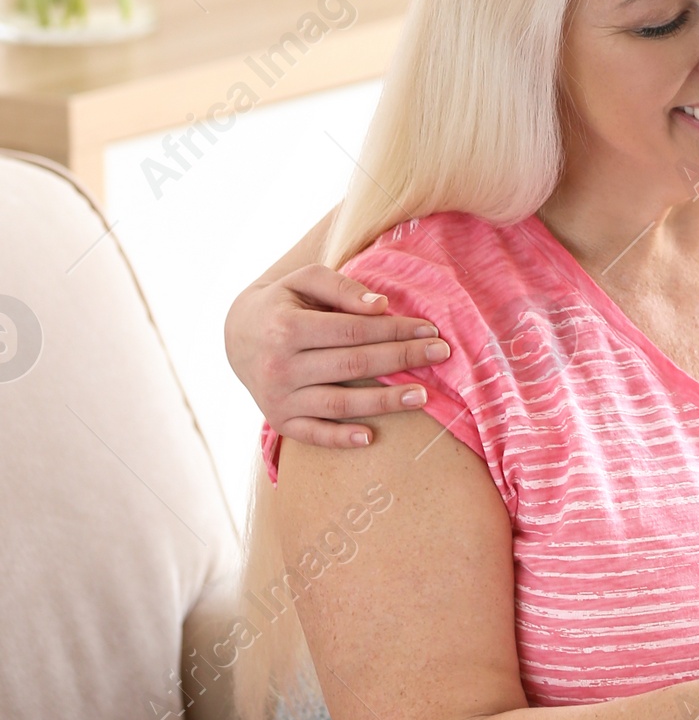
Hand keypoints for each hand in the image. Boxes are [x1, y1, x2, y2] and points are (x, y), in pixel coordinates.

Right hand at [223, 263, 451, 448]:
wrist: (237, 335)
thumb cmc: (283, 302)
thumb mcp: (305, 280)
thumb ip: (342, 287)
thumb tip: (381, 306)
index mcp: (286, 328)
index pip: (353, 330)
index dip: (394, 330)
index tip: (430, 330)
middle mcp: (279, 367)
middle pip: (352, 365)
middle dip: (401, 359)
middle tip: (441, 355)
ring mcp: (278, 398)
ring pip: (338, 404)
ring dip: (383, 403)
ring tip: (422, 396)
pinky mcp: (279, 421)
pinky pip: (313, 435)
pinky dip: (340, 439)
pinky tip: (371, 437)